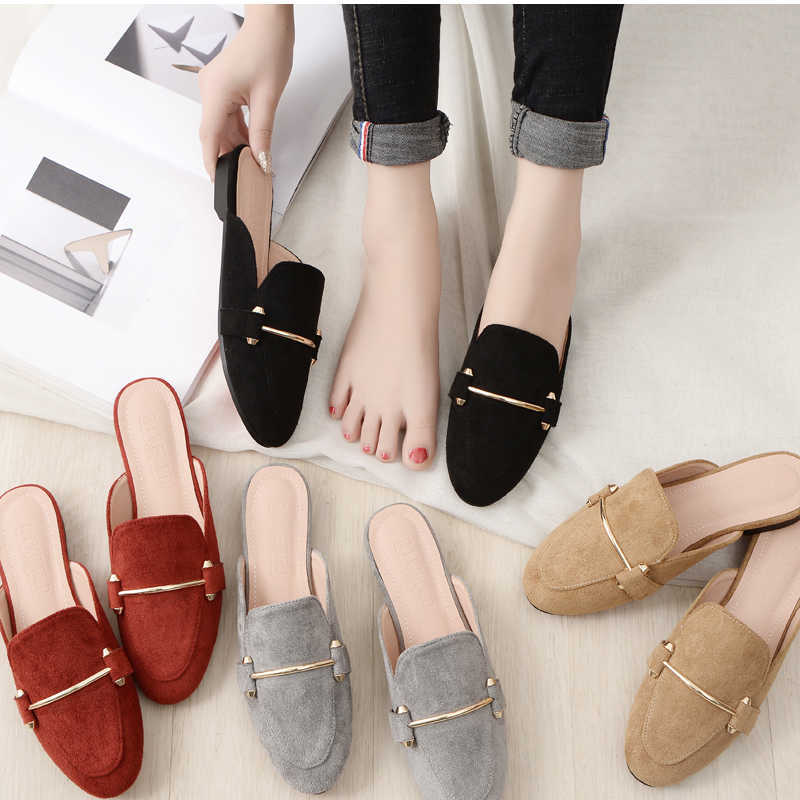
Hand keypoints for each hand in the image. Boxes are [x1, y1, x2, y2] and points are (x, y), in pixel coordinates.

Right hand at [198, 5, 294, 178]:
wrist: (269, 24)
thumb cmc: (268, 49)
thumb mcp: (268, 97)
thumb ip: (262, 132)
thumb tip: (261, 159)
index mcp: (215, 92)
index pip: (210, 136)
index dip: (213, 161)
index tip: (217, 180)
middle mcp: (209, 90)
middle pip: (214, 133)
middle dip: (228, 154)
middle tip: (243, 175)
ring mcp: (215, 88)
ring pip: (222, 126)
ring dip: (236, 143)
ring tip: (252, 162)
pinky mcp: (223, 87)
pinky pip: (227, 116)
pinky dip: (238, 131)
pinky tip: (252, 143)